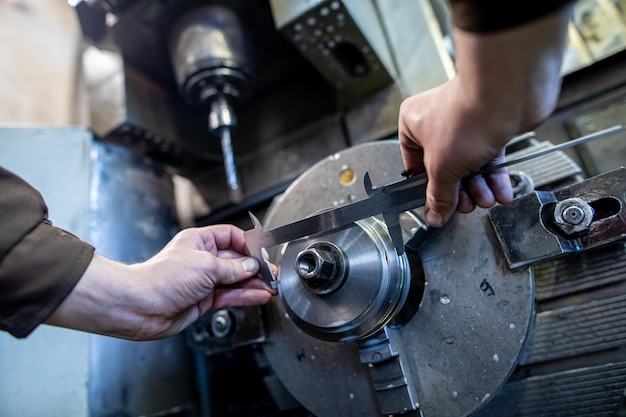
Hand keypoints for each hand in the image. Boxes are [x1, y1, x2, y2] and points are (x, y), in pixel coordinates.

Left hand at [46, 224, 276, 339]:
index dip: (248, 244)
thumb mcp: (206, 266)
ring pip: (235, 280)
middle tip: (271, 273)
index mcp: (199, 240)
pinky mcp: (204, 300)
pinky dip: (246, 296)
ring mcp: (203, 281)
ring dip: (254, 283)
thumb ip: (233, 268)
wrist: (141, 307)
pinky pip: (230, 296)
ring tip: (271, 286)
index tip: (262, 254)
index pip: (231, 236)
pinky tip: (259, 295)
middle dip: (254, 267)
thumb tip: (251, 266)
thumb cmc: (161, 279)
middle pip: (236, 260)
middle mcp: (202, 259)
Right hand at [398, 4, 572, 226]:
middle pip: (444, 168)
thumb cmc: (467, 117)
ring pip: (468, 165)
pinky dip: (495, 177)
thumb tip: (434, 216)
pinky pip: (489, 158)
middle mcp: (437, 121)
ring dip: (479, 187)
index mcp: (413, 124)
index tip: (437, 206)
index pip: (414, 164)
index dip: (427, 187)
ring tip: (486, 199)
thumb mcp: (442, 168)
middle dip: (459, 190)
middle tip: (466, 205)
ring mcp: (466, 124)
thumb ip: (438, 196)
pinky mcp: (491, 127)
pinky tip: (501, 192)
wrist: (507, 94)